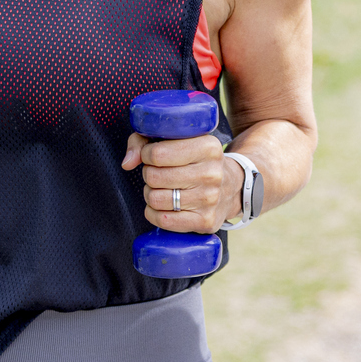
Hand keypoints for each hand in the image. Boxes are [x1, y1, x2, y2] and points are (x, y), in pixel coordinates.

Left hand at [122, 132, 240, 232]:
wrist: (232, 186)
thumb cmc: (195, 160)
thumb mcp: (178, 140)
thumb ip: (144, 141)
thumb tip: (127, 164)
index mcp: (208, 147)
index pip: (157, 153)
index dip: (146, 155)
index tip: (152, 156)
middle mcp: (212, 173)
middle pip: (154, 177)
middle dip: (149, 175)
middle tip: (157, 173)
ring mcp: (210, 199)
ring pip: (155, 199)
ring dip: (150, 194)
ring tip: (161, 189)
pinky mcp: (206, 221)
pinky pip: (163, 221)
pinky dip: (154, 214)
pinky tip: (162, 206)